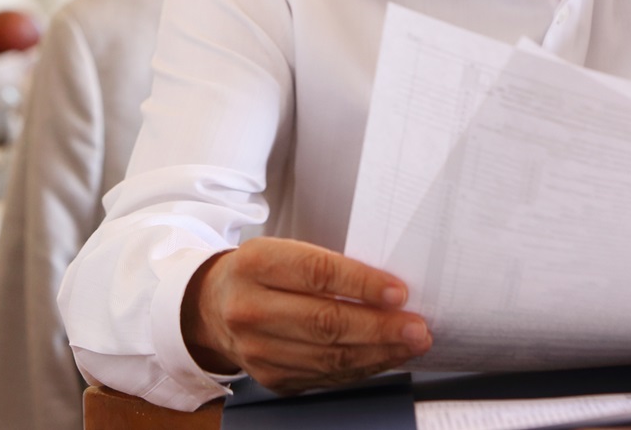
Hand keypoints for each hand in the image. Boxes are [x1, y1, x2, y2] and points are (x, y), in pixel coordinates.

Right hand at [181, 237, 431, 393]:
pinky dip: (362, 368)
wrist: (213, 307)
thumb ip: (327, 266)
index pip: (316, 274)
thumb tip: (388, 289)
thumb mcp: (282, 251)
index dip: (361, 284)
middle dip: (379, 328)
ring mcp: (257, 350)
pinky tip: (385, 358)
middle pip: (324, 323)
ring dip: (379, 353)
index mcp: (256, 264)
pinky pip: (325, 377)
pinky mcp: (270, 378)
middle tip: (417, 327)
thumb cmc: (262, 274)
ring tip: (411, 343)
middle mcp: (249, 309)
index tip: (398, 292)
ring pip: (329, 357)